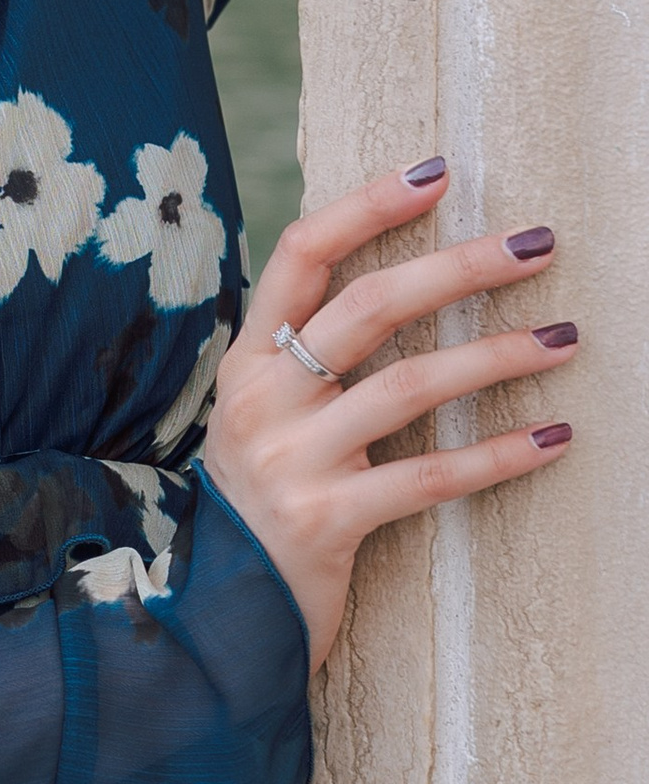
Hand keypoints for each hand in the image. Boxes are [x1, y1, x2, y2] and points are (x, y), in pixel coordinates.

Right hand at [200, 161, 576, 668]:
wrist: (221, 612)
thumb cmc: (264, 500)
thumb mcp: (266, 416)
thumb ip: (309, 357)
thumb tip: (396, 288)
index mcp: (247, 358)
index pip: (301, 253)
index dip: (367, 205)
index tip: (438, 171)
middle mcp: (262, 397)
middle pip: (368, 305)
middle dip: (459, 266)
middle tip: (537, 245)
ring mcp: (291, 459)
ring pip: (407, 385)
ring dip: (495, 356)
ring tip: (563, 339)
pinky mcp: (327, 520)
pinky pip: (428, 478)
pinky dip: (496, 456)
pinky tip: (552, 438)